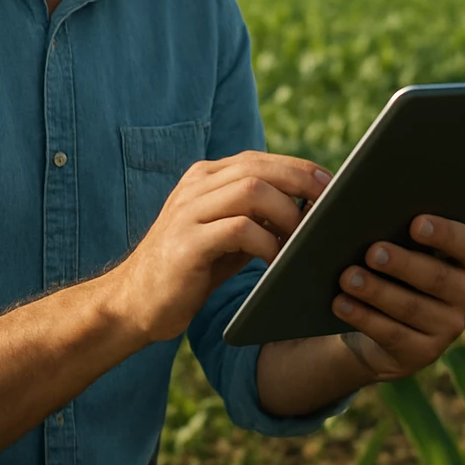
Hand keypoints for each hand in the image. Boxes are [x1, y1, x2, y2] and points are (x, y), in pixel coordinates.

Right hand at [101, 150, 330, 343]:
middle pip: (258, 168)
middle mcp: (194, 187)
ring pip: (250, 190)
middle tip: (330, 205)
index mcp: (204, 179)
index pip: (258, 159)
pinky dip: (266, 241)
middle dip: (300, 182)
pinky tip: (277, 260)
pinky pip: (238, 229)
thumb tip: (309, 207)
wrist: (134, 304)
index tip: (330, 185)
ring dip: (286, 212)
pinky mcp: (186, 244)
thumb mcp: (225, 235)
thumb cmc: (190, 270)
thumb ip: (256, 215)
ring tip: (303, 238)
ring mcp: (186, 213)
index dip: (297, 168)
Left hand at [331, 215, 464, 380]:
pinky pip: (392, 334)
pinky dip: (364, 317)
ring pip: (412, 308)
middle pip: (437, 278)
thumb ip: (394, 224)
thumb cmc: (398, 271)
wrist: (391, 328)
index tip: (415, 223)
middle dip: (402, 264)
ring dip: (378, 292)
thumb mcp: (406, 248)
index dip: (444, 233)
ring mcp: (450, 328)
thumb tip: (345, 200)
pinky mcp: (424, 353)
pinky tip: (341, 304)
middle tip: (372, 252)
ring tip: (348, 277)